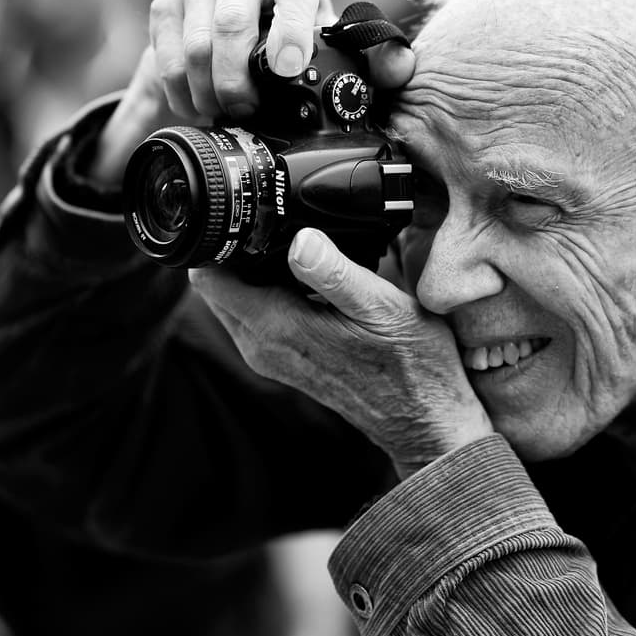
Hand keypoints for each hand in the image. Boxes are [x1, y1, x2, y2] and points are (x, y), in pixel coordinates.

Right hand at [89, 0, 416, 184]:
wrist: (237, 26)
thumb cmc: (294, 36)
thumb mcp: (333, 45)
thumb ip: (372, 59)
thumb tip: (400, 68)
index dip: (290, 31)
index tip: (288, 69)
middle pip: (233, 25)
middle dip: (241, 83)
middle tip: (250, 115)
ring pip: (196, 49)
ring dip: (211, 96)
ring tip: (227, 117)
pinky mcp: (164, 4)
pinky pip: (166, 61)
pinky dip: (183, 96)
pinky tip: (201, 108)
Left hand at [189, 229, 492, 478]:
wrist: (425, 419)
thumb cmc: (413, 366)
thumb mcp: (382, 308)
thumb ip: (335, 273)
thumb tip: (298, 239)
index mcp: (277, 328)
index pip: (209, 278)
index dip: (219, 241)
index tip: (247, 217)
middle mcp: (264, 346)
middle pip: (217, 286)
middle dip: (233, 252)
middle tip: (273, 224)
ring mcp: (273, 357)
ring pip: (235, 300)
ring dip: (252, 272)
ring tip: (293, 246)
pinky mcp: (287, 361)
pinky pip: (257, 316)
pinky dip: (269, 291)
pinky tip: (307, 278)